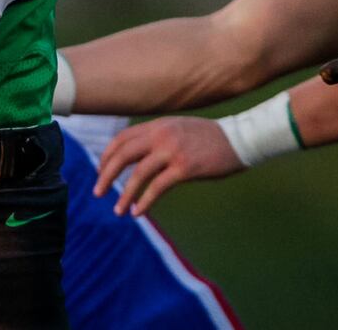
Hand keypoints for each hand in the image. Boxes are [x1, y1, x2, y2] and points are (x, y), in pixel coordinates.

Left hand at [92, 116, 243, 215]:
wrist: (240, 139)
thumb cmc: (211, 138)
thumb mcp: (179, 129)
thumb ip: (159, 137)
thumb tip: (139, 152)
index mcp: (158, 125)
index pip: (122, 139)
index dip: (107, 157)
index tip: (100, 172)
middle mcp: (161, 135)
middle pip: (123, 154)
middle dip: (106, 174)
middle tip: (97, 193)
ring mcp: (172, 150)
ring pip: (137, 173)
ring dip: (124, 194)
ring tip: (117, 210)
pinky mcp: (185, 167)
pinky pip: (157, 187)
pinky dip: (145, 201)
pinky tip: (138, 212)